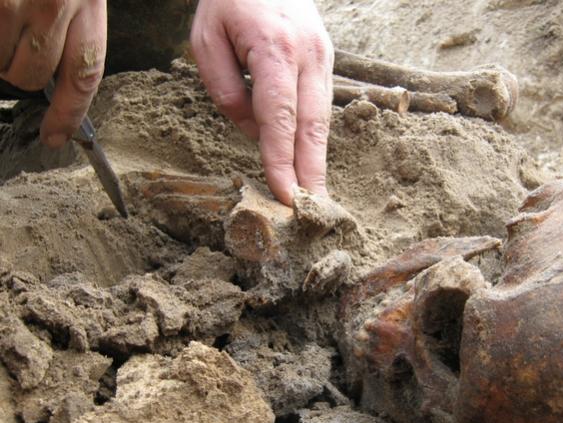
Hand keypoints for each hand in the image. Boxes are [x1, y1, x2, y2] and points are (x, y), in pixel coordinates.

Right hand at [0, 0, 106, 147]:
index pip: (83, 77)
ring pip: (1, 64)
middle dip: (22, 70)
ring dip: (0, 50)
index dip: (67, 115)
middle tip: (22, 42)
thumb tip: (59, 84)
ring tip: (8, 17)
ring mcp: (12, 0)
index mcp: (89, 5)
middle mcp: (54, 4)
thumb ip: (74, 32)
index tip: (55, 138)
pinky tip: (1, 13)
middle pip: (31, 76)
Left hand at [191, 0, 333, 204]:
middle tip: (315, 213)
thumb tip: (254, 133)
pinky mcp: (327, 59)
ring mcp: (324, 57)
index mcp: (276, 50)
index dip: (283, 161)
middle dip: (313, 173)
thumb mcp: (206, 41)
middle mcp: (310, 56)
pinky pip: (321, 106)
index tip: (285, 196)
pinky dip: (316, 137)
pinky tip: (311, 160)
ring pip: (323, 120)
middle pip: (313, 126)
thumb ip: (227, 91)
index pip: (280, 118)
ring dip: (318, 160)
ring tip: (315, 195)